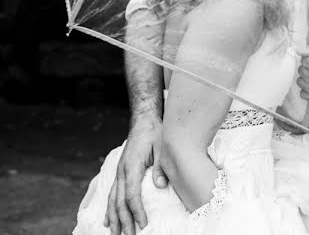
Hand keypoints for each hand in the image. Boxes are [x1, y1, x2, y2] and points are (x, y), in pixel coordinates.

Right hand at [104, 116, 167, 234]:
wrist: (145, 121)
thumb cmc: (156, 133)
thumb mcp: (164, 146)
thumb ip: (162, 166)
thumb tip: (160, 186)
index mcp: (132, 167)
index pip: (132, 195)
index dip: (137, 212)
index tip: (143, 225)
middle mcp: (122, 172)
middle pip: (120, 202)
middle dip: (124, 221)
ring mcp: (119, 173)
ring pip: (113, 200)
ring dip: (114, 218)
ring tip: (116, 234)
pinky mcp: (121, 172)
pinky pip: (112, 194)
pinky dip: (110, 208)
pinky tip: (109, 220)